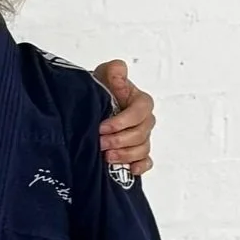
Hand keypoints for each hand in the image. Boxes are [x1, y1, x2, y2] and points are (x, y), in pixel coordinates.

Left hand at [93, 61, 155, 176]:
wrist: (93, 107)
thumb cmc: (102, 91)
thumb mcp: (105, 75)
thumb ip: (114, 71)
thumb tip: (119, 70)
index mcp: (140, 102)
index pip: (139, 112)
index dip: (122, 122)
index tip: (103, 127)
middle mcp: (144, 121)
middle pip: (141, 134)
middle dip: (120, 140)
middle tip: (101, 143)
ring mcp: (142, 138)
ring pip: (142, 149)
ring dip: (125, 154)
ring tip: (106, 156)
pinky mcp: (137, 153)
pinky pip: (146, 162)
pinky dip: (140, 166)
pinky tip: (130, 169)